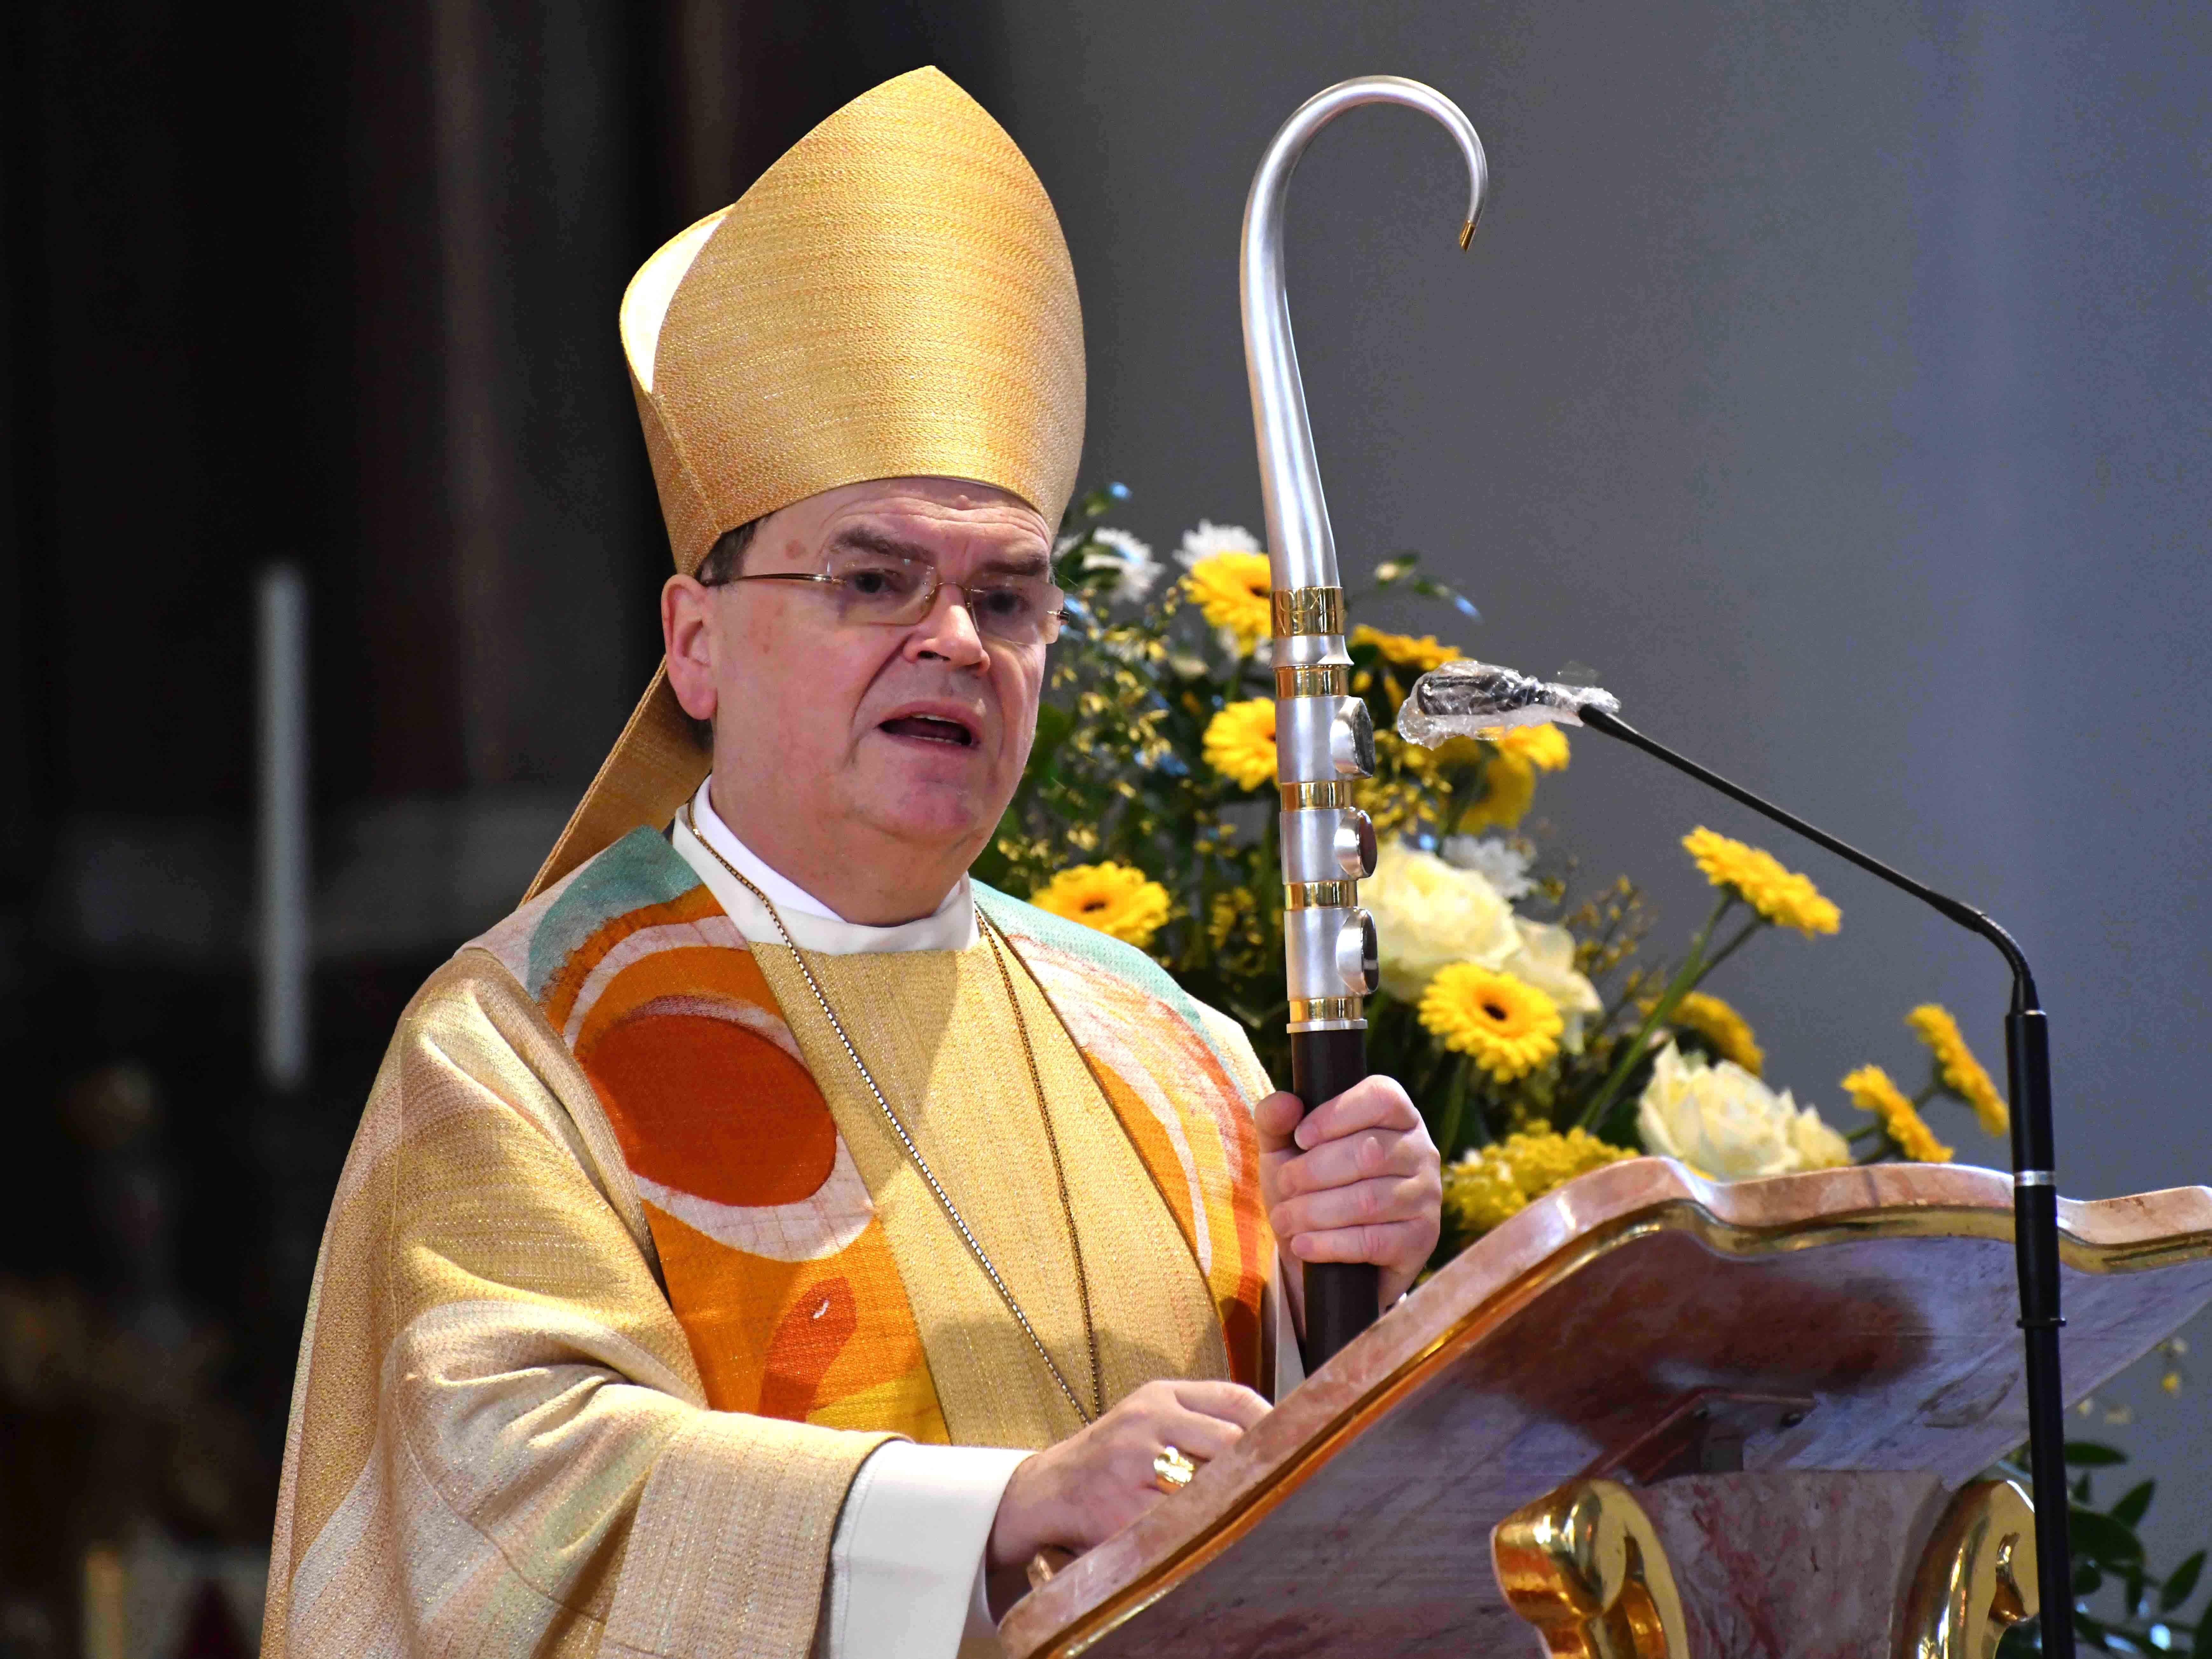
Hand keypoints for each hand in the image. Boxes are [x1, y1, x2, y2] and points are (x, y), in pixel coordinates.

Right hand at [985, 1379, 1269, 1569]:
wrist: (1048, 1490)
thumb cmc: (1112, 1454)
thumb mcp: (1150, 1414)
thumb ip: (1200, 1415)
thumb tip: (1272, 1433)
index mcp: (1159, 1395)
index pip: (1234, 1398)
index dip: (1271, 1421)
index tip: (1294, 1443)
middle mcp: (1147, 1421)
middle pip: (1230, 1441)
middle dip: (1254, 1466)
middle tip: (1279, 1484)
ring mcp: (1134, 1465)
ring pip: (1210, 1483)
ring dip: (1231, 1500)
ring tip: (1246, 1510)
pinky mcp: (1125, 1510)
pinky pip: (1179, 1522)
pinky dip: (1198, 1529)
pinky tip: (1207, 1532)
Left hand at [1255, 1075, 1440, 1316]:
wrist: (1330, 1257)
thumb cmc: (1310, 1186)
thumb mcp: (1284, 1149)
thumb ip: (1276, 1120)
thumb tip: (1285, 1103)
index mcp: (1397, 1116)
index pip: (1381, 1098)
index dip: (1336, 1115)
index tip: (1300, 1138)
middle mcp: (1422, 1151)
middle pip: (1368, 1152)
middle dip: (1312, 1171)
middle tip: (1284, 1186)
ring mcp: (1427, 1196)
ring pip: (1368, 1200)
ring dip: (1313, 1212)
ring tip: (1284, 1219)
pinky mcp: (1422, 1240)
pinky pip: (1373, 1241)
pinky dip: (1328, 1244)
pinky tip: (1302, 1245)